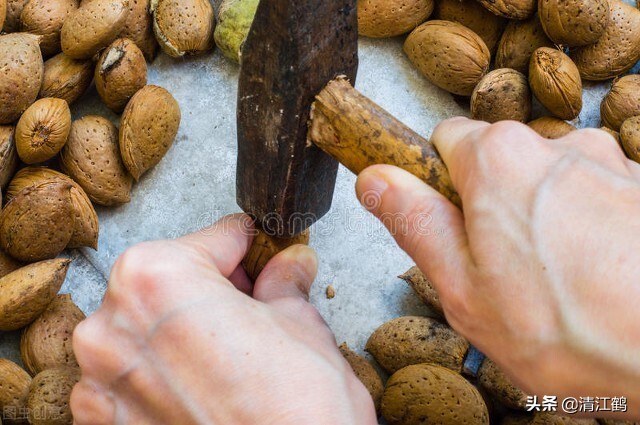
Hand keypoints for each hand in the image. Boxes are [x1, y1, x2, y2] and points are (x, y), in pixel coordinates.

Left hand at [70, 214, 376, 424]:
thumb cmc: (296, 412)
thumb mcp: (303, 325)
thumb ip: (284, 284)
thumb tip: (288, 265)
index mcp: (158, 277)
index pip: (213, 238)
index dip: (247, 246)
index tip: (261, 252)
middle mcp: (112, 324)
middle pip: (171, 279)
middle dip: (215, 285)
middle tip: (256, 302)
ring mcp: (101, 378)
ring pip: (147, 327)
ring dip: (185, 327)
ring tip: (233, 350)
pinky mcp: (104, 422)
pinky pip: (132, 374)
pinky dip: (163, 370)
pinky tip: (204, 384)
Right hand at [356, 118, 639, 417]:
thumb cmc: (571, 334)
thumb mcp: (462, 289)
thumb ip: (414, 223)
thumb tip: (376, 181)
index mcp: (500, 161)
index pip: (444, 140)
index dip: (436, 183)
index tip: (445, 224)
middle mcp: (558, 146)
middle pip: (498, 162)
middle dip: (489, 207)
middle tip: (499, 273)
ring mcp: (611, 165)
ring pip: (548, 183)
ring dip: (541, 220)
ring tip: (555, 284)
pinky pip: (594, 198)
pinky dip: (586, 228)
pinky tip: (597, 279)